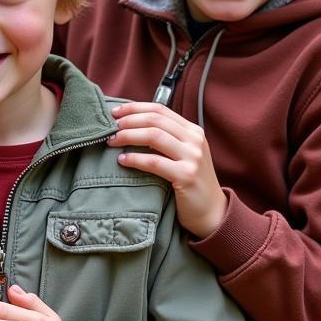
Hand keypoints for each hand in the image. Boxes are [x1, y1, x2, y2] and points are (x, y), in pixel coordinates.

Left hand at [108, 101, 226, 236]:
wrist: (211, 212)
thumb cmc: (190, 182)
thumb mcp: (183, 154)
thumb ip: (166, 139)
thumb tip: (130, 125)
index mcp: (193, 131)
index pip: (160, 109)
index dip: (134, 108)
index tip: (115, 112)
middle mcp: (194, 140)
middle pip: (155, 120)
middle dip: (128, 121)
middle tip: (109, 127)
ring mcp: (193, 157)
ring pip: (154, 136)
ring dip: (128, 136)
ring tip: (112, 141)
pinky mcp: (187, 176)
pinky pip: (154, 162)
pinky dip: (135, 159)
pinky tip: (122, 160)